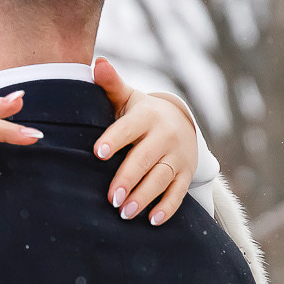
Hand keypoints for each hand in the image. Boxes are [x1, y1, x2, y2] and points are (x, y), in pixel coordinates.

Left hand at [92, 57, 197, 225]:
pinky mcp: (186, 173)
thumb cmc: (138, 113)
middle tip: (110, 198)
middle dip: (128, 179)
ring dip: (144, 197)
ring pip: (162, 178)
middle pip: (145, 159)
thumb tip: (97, 62)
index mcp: (147, 116)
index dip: (113, 140)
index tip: (97, 154)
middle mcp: (165, 135)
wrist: (178, 121)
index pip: (128, 128)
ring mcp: (178, 155)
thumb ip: (110, 84)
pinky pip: (178, 192)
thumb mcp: (126, 97)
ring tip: (124, 213)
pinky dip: (167, 208)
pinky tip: (152, 221)